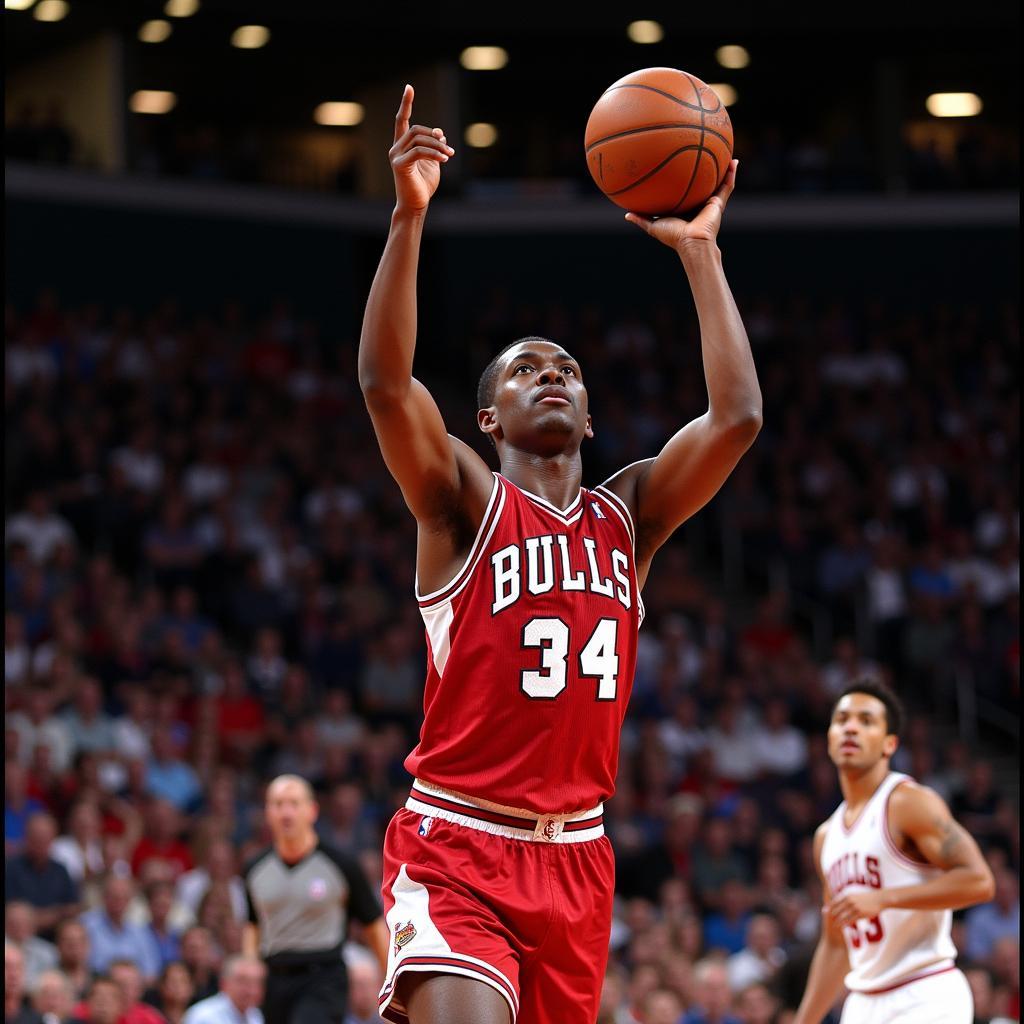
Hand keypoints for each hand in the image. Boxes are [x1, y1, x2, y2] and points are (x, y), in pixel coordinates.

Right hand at [390, 84, 454, 213]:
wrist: (416, 206)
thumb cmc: (423, 186)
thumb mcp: (433, 161)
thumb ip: (435, 146)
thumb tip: (440, 131)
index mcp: (402, 146)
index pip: (402, 120)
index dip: (406, 103)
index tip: (409, 87)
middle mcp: (395, 148)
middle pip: (416, 129)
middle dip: (435, 136)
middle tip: (449, 150)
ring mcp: (395, 156)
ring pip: (418, 139)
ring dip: (437, 146)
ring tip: (449, 155)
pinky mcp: (399, 165)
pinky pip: (418, 151)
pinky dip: (433, 153)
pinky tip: (444, 159)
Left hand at [625, 158, 737, 251]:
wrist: (691, 242)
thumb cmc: (673, 236)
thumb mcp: (653, 226)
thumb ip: (641, 219)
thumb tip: (626, 215)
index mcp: (685, 209)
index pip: (684, 192)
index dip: (683, 182)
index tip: (680, 168)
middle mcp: (698, 204)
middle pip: (701, 184)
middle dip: (703, 172)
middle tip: (702, 155)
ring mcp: (710, 203)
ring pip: (717, 182)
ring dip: (721, 169)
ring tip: (724, 153)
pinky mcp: (719, 203)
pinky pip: (728, 185)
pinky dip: (732, 174)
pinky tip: (734, 161)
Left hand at [827, 888, 887, 927]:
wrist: (878, 899)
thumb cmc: (866, 898)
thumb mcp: (854, 895)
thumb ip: (846, 899)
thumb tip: (839, 902)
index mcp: (846, 895)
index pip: (834, 903)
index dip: (829, 909)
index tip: (825, 913)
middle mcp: (849, 901)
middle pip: (837, 910)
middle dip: (832, 916)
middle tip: (828, 922)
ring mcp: (854, 907)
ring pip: (843, 916)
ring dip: (838, 922)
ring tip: (834, 926)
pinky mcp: (860, 913)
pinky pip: (851, 920)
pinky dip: (846, 924)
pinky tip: (843, 927)